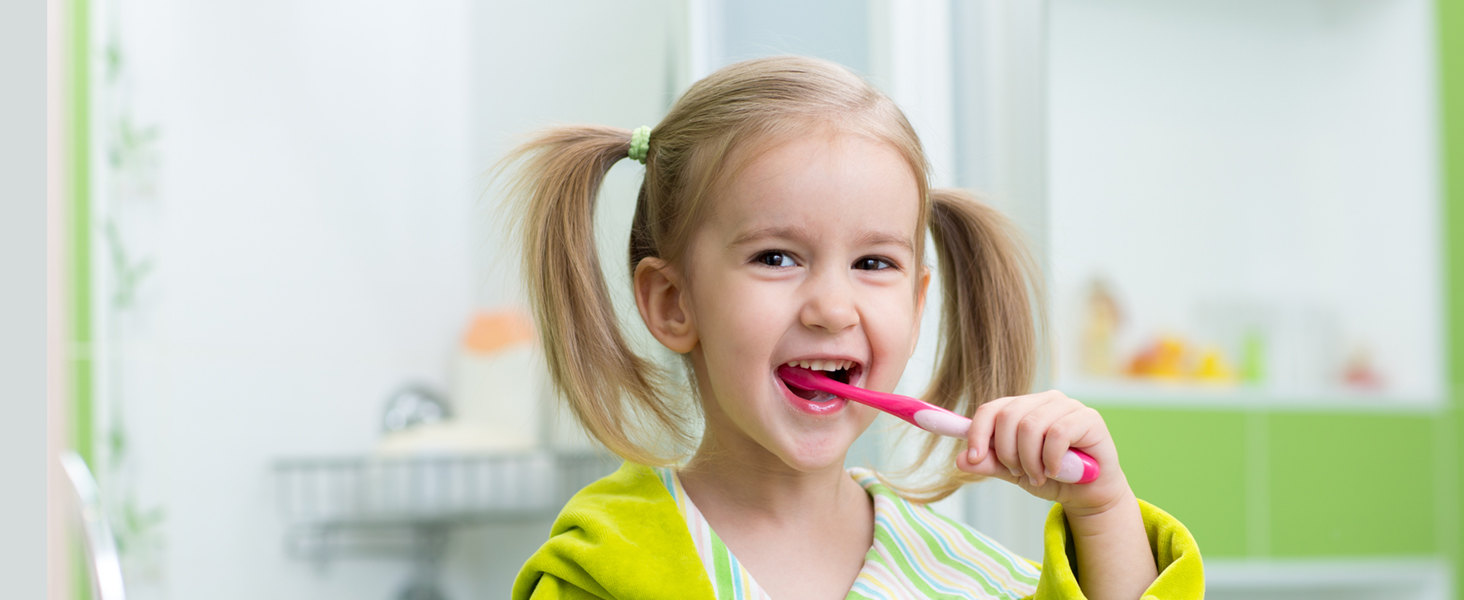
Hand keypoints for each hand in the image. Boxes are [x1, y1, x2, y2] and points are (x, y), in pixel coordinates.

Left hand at [954, 390, 1128, 513]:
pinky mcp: (1088, 418)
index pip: (991, 409)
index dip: (977, 432)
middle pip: (1008, 417)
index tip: (973, 457)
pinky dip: (1051, 459)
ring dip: (1030, 460)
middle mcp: (1043, 400)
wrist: (1088, 494)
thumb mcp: (1014, 473)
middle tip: (1019, 473)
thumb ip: (990, 464)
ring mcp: (1067, 406)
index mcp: (1022, 407)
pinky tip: (1055, 470)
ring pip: (1031, 426)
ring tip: (1039, 476)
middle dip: (1007, 453)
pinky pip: (1058, 434)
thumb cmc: (1051, 477)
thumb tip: (960, 460)